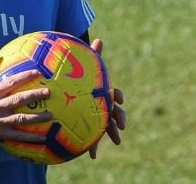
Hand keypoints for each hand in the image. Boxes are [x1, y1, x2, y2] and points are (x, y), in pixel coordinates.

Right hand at [0, 53, 52, 142]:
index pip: (11, 83)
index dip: (25, 77)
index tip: (38, 73)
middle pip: (19, 100)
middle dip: (35, 95)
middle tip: (48, 92)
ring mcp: (0, 122)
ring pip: (21, 119)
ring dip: (37, 117)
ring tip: (51, 115)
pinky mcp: (2, 134)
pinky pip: (19, 136)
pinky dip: (32, 138)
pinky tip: (44, 137)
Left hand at [87, 38, 126, 158]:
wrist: (72, 94)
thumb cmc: (80, 81)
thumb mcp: (85, 68)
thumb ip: (92, 56)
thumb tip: (99, 39)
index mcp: (103, 93)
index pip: (114, 93)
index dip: (118, 96)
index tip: (119, 98)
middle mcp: (105, 106)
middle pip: (116, 112)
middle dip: (120, 119)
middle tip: (123, 125)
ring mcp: (99, 118)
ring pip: (109, 127)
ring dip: (113, 134)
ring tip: (116, 141)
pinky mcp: (92, 129)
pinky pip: (93, 138)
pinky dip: (93, 147)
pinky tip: (92, 155)